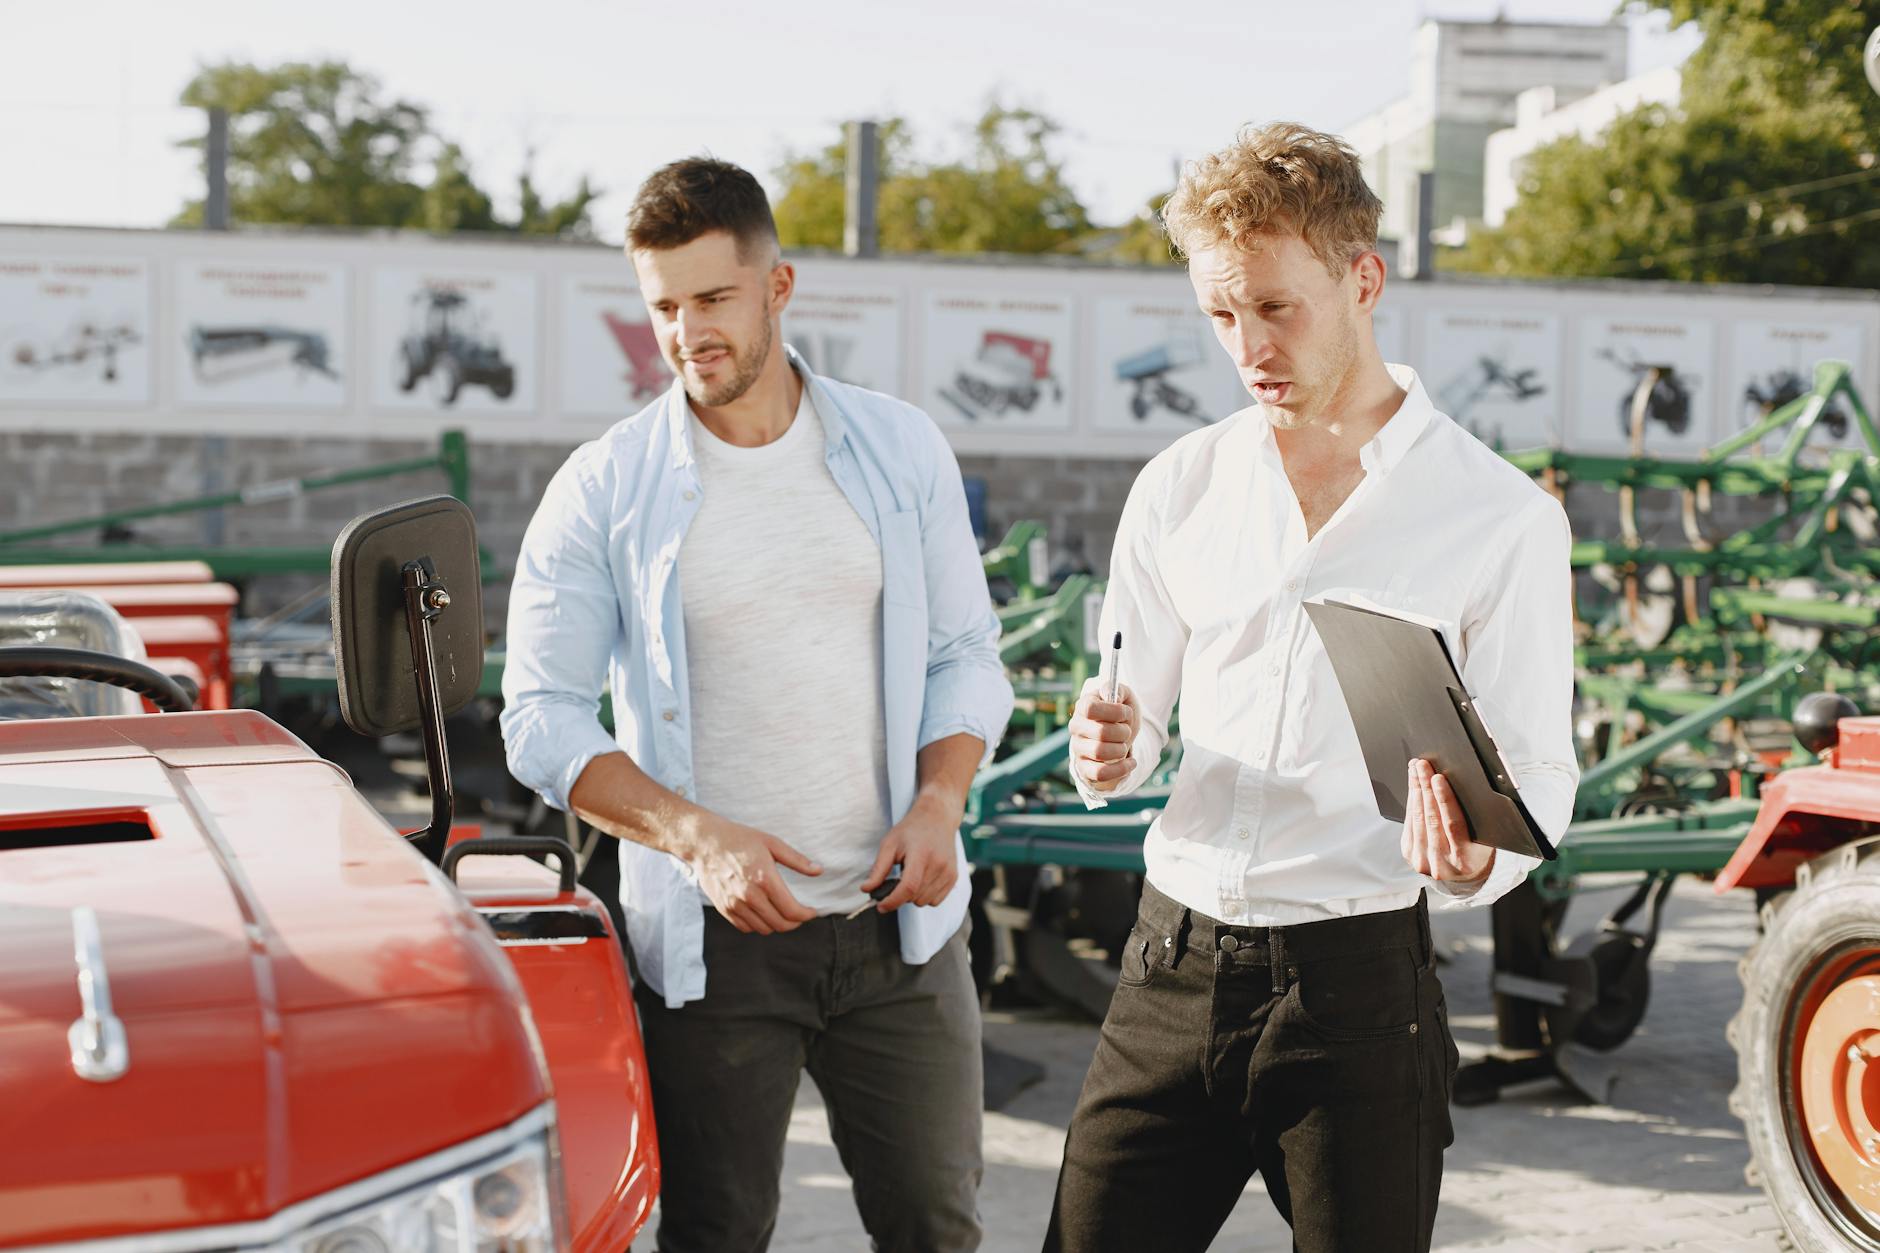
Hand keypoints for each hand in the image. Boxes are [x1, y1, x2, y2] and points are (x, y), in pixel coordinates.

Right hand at [689, 816, 821, 934]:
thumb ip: (797, 860)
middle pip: (780, 924)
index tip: (811, 912)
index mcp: (765, 879)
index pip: (792, 910)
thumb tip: (819, 871)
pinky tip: (764, 913)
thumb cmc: (740, 839)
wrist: (705, 843)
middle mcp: (749, 895)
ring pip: (764, 929)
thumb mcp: (772, 843)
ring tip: (782, 913)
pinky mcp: (724, 909)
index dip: (806, 915)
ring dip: (777, 925)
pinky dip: (759, 925)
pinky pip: (746, 928)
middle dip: (795, 923)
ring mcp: (735, 904)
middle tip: (800, 914)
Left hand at [862, 796, 958, 911]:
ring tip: (911, 875)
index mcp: (921, 854)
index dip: (893, 901)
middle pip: (915, 897)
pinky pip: (936, 901)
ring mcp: (948, 872)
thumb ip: (878, 869)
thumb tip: (867, 889)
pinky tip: (922, 880)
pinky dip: (925, 896)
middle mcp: (938, 865)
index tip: (881, 906)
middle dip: (900, 895)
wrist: (937, 818)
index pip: (908, 887)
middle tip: (896, 880)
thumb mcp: (889, 844)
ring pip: (925, 902)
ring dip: (913, 896)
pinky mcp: (953, 877)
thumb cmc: (911, 830)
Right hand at [1071, 677, 1140, 792]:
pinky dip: (1120, 769)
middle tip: (1126, 730)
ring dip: (1121, 749)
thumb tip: (1110, 694)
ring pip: (1100, 753)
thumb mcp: (1124, 696)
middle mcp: (1076, 727)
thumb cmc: (1120, 714)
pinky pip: (1100, 773)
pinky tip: (1131, 763)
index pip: (1091, 708)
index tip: (1124, 713)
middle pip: (1101, 732)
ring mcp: (1078, 749)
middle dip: (1123, 732)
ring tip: (1124, 745)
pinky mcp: (1084, 768)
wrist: (1118, 736)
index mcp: (1083, 706)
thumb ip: (1117, 690)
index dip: (1113, 711)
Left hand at [1402, 758, 1494, 883]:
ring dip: (1416, 791)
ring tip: (1416, 770)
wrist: (1463, 877)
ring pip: (1418, 819)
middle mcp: (1442, 863)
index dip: (1444, 799)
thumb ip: (1475, 820)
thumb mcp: (1485, 841)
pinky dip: (1411, 802)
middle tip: (1422, 766)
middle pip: (1431, 818)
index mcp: (1466, 860)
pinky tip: (1413, 787)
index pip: (1453, 824)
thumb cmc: (1478, 852)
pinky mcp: (1410, 854)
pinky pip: (1410, 823)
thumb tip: (1465, 786)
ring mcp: (1423, 860)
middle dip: (1426, 788)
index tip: (1437, 778)